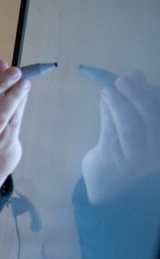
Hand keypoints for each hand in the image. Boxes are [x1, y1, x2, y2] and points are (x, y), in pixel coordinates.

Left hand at [81, 71, 159, 204]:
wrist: (109, 185)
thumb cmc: (127, 150)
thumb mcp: (138, 125)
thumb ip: (138, 102)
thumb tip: (136, 73)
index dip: (152, 92)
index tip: (138, 77)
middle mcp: (157, 151)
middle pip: (152, 117)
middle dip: (137, 94)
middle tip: (123, 79)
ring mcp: (137, 158)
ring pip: (130, 125)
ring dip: (119, 102)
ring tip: (109, 89)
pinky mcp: (115, 159)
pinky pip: (112, 131)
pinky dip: (108, 111)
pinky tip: (104, 99)